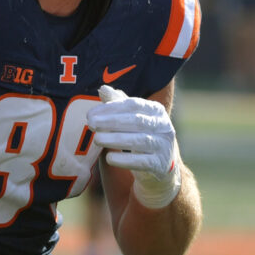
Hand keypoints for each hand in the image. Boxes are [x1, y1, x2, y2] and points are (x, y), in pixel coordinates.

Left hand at [87, 85, 181, 208]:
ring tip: (97, 139)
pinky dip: (125, 160)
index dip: (111, 108)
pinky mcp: (161, 165)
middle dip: (111, 122)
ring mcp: (165, 146)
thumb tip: (103, 88)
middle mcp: (164, 126)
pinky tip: (109, 158)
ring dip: (115, 139)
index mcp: (156, 110)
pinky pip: (142, 162)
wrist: (159, 166)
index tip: (90, 114)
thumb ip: (118, 103)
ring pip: (139, 141)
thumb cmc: (140, 135)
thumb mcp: (131, 118)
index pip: (133, 104)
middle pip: (136, 121)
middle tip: (90, 124)